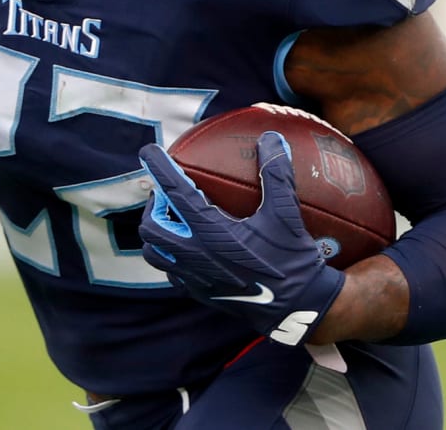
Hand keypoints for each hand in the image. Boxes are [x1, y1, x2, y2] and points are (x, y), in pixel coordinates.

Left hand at [138, 131, 345, 346]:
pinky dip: (170, 255)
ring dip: (157, 232)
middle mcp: (196, 256)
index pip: (175, 193)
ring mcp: (194, 278)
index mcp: (213, 232)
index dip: (159, 169)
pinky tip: (189, 246)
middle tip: (168, 194)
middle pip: (150, 226)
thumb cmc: (291, 258)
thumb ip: (276, 173)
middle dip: (153, 205)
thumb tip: (271, 137)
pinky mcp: (199, 293)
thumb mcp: (286, 213)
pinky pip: (170, 272)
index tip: (148, 151)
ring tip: (174, 219)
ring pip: (154, 253)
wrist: (297, 308)